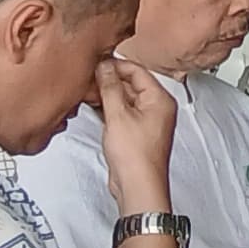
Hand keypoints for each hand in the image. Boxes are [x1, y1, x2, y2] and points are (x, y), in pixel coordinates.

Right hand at [94, 56, 179, 208]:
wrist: (137, 184)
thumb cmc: (136, 155)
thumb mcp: (118, 115)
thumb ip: (110, 88)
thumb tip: (104, 67)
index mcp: (160, 99)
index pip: (138, 71)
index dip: (116, 65)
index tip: (97, 62)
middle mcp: (157, 108)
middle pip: (132, 84)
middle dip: (110, 79)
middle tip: (89, 76)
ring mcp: (147, 121)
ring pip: (125, 99)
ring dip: (108, 94)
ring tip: (87, 89)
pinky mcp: (136, 133)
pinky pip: (122, 113)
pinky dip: (109, 109)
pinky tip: (94, 107)